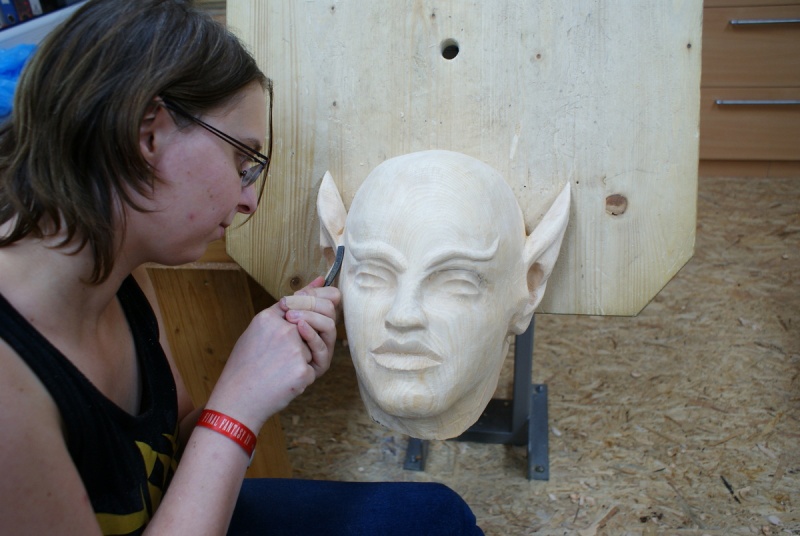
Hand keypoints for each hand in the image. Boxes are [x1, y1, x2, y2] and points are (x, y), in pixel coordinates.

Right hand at [205, 277, 340, 431]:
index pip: (305, 303)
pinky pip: (315, 368)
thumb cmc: (247, 365)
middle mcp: (283, 329)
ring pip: (316, 348)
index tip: (306, 323)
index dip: (313, 311)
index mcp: (269, 317)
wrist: (237, 400)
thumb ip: (289, 305)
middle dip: (316, 335)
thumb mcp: (259, 329)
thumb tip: (320, 280)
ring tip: (281, 368)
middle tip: (294, 351)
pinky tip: (282, 382)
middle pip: (320, 322)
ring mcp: (294, 350)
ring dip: (306, 358)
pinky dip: (303, 377)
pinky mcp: (302, 371)